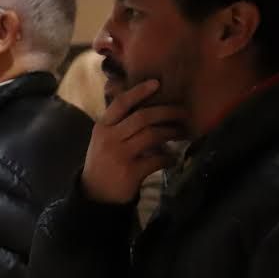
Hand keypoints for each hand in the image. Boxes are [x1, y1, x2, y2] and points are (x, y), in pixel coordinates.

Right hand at [81, 80, 185, 204]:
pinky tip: (174, 158)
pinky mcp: (130, 172)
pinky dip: (169, 158)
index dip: (139, 91)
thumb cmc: (103, 161)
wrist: (95, 193)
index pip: (121, 103)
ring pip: (152, 135)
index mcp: (103, 127)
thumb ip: (119, 124)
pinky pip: (157, 160)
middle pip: (143, 117)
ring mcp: (120, 155)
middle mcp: (109, 138)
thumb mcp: (104, 139)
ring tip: (182, 133)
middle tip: (183, 112)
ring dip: (172, 132)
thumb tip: (147, 106)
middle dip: (167, 112)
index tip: (157, 84)